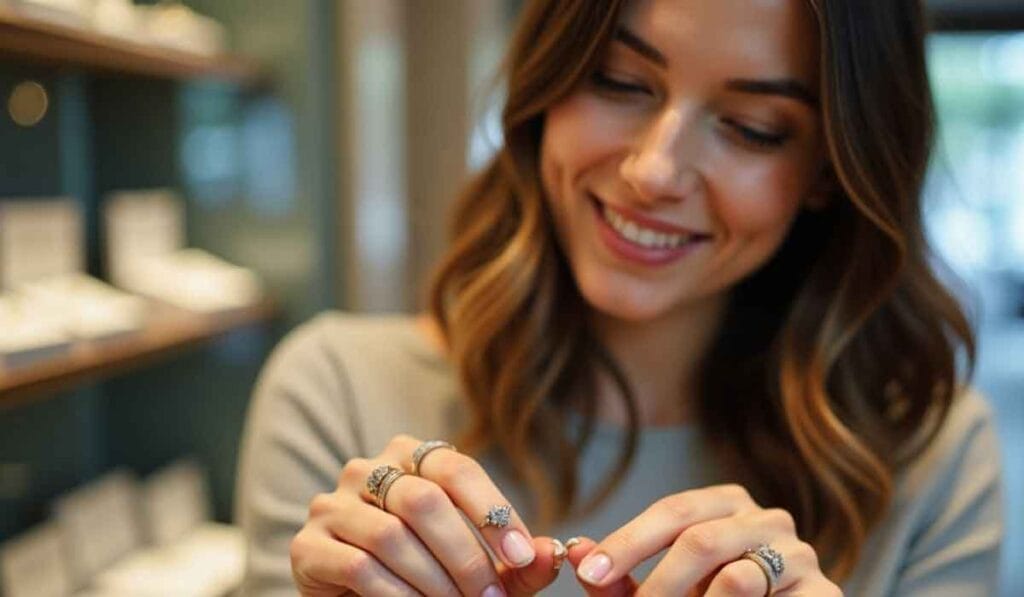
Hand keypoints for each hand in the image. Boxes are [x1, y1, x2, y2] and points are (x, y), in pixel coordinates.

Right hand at [289, 434, 562, 595]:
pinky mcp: (308, 545)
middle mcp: (367, 469)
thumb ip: (516, 563)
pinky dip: (397, 595)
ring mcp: (332, 504)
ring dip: (433, 581)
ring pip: (392, 535)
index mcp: (411, 456)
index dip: (491, 510)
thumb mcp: (479, 568)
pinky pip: (359, 566)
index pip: (456, 468)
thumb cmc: (426, 574)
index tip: (519, 556)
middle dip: (465, 556)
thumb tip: (550, 553)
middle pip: (424, 501)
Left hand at [569, 484, 841, 595]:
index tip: (591, 573)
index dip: (628, 543)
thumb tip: (572, 553)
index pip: (673, 512)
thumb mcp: (662, 593)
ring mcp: (801, 556)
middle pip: (701, 540)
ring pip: (738, 578)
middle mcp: (768, 519)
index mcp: (727, 505)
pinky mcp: (825, 593)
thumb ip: (620, 578)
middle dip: (658, 585)